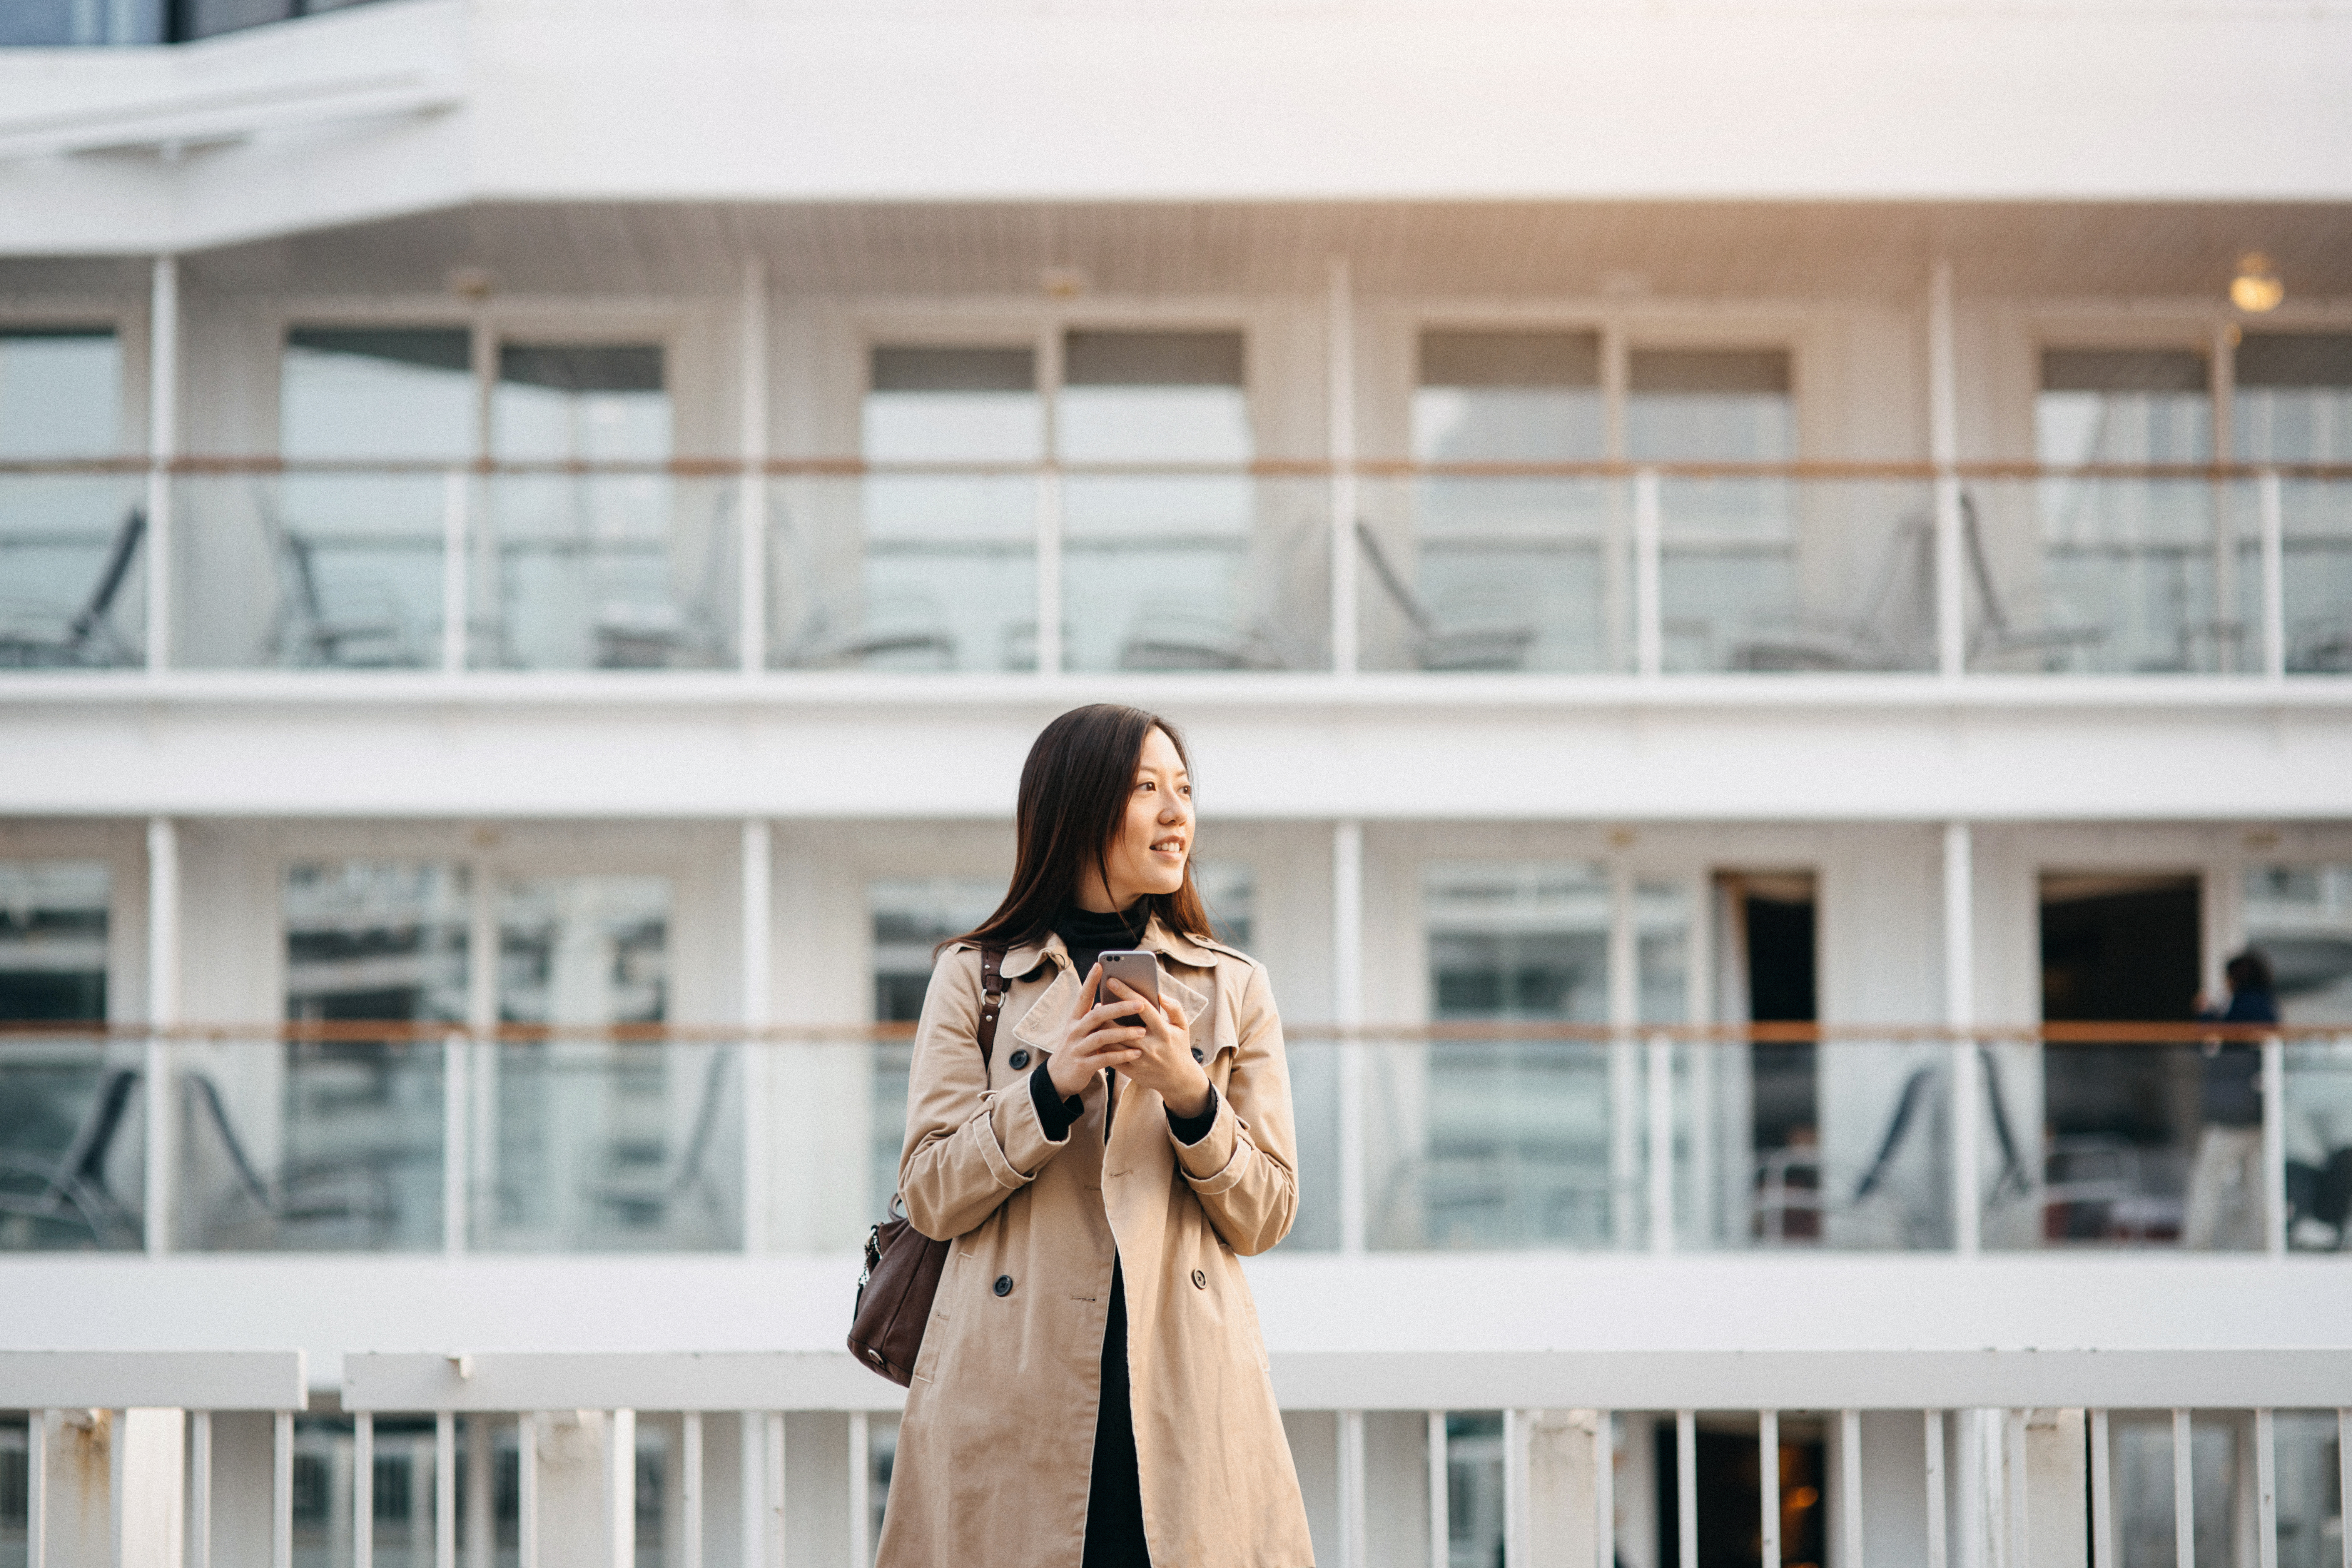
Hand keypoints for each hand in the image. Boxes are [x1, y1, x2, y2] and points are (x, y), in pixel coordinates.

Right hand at [1047, 963, 1146, 1098]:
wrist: (1057, 1077)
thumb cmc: (1075, 1049)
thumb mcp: (1079, 1031)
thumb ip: (1092, 1018)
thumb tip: (1104, 1001)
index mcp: (1075, 1020)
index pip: (1082, 997)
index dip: (1090, 981)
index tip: (1100, 965)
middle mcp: (1075, 1031)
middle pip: (1097, 1015)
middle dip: (1119, 1008)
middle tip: (1140, 1003)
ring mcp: (1077, 1048)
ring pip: (1102, 1037)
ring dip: (1123, 1033)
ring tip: (1142, 1031)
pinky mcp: (1082, 1065)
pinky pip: (1104, 1059)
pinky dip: (1121, 1055)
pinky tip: (1136, 1052)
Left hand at [1104, 978, 1209, 1119]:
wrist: (1180, 1080)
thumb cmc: (1179, 1047)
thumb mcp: (1183, 1027)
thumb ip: (1174, 1008)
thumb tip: (1160, 994)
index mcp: (1163, 1032)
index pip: (1143, 1008)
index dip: (1126, 993)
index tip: (1112, 980)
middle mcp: (1151, 1046)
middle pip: (1122, 1027)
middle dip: (1107, 1013)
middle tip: (1099, 1003)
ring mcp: (1140, 1061)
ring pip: (1113, 1043)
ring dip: (1101, 1029)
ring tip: (1095, 1017)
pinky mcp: (1132, 1072)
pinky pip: (1111, 1058)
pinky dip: (1102, 1046)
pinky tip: (1097, 1035)